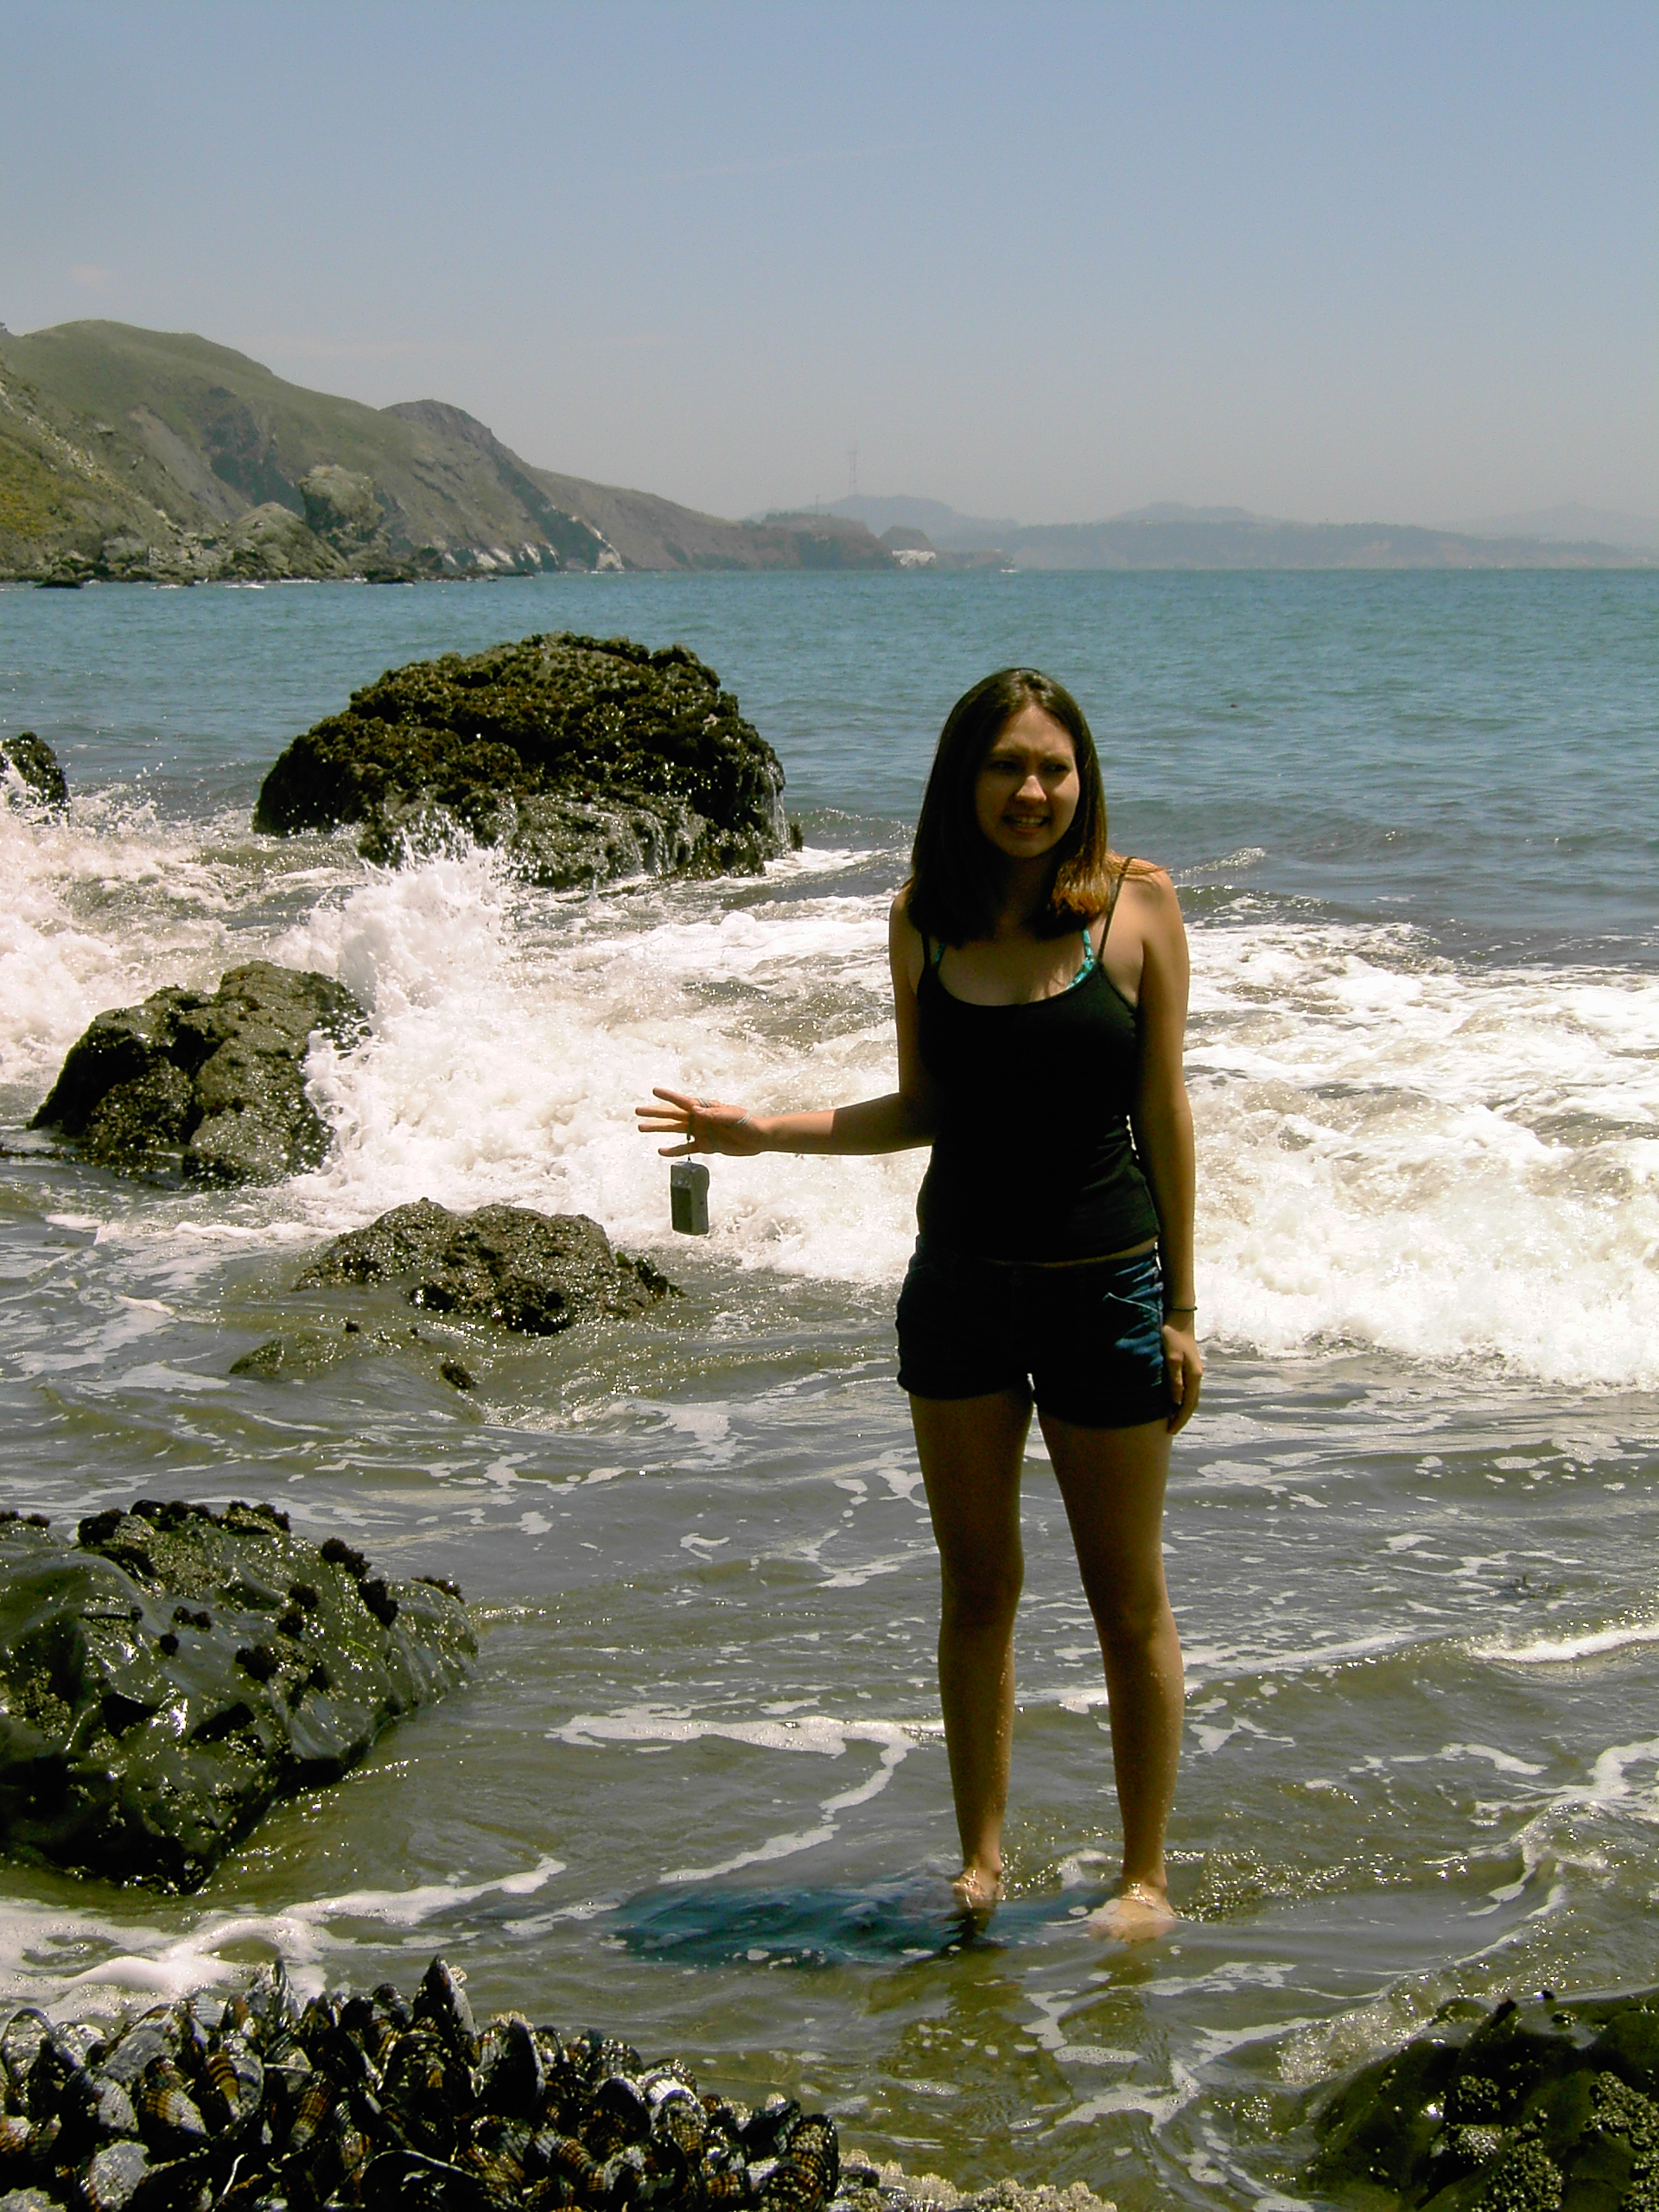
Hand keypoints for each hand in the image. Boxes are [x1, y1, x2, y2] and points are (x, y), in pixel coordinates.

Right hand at [635, 1086, 766, 1157]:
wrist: (757, 1138)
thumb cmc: (746, 1122)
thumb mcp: (732, 1116)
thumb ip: (714, 1113)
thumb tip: (695, 1110)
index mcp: (704, 1107)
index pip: (683, 1101)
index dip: (668, 1096)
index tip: (654, 1090)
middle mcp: (698, 1118)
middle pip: (672, 1114)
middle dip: (655, 1112)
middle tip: (638, 1110)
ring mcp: (700, 1132)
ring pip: (674, 1130)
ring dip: (658, 1129)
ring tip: (641, 1128)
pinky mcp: (704, 1146)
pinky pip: (686, 1148)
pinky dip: (673, 1150)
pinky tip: (661, 1151)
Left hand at [1161, 1319, 1203, 1434]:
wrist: (1179, 1317)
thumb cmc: (1172, 1336)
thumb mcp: (1171, 1358)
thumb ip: (1175, 1380)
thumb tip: (1177, 1402)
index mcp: (1194, 1376)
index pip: (1188, 1405)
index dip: (1180, 1419)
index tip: (1170, 1431)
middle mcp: (1197, 1375)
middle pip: (1192, 1403)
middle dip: (1182, 1417)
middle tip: (1170, 1429)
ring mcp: (1194, 1370)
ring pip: (1191, 1396)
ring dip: (1182, 1409)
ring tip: (1171, 1419)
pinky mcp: (1189, 1365)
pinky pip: (1187, 1388)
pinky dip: (1182, 1399)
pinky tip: (1173, 1400)